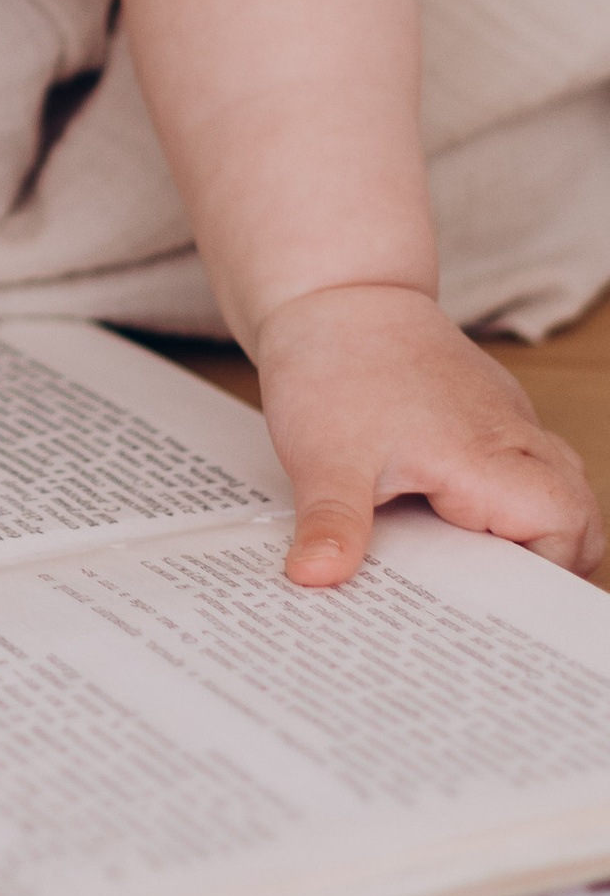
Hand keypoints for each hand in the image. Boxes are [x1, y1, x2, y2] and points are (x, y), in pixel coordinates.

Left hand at [253, 283, 602, 587]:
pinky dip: (506, 504)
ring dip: (531, 532)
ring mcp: (506, 426)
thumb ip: (332, 524)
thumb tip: (317, 578)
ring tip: (471, 568)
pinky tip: (451, 527)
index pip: (566, 528)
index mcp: (488, 457)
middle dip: (549, 562)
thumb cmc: (336, 367)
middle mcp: (512, 441)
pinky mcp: (488, 419)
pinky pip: (524, 469)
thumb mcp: (322, 457)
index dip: (546, 570)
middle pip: (579, 516)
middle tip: (485, 596)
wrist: (334, 296)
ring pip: (559, 490)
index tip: (497, 599)